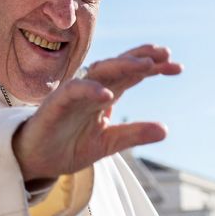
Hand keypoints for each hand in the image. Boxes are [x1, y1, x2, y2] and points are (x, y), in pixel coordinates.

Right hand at [11, 46, 180, 182]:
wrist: (36, 160)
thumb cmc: (69, 146)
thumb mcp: (108, 143)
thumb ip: (133, 134)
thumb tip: (165, 129)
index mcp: (105, 95)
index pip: (133, 74)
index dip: (154, 68)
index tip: (178, 67)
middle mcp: (91, 88)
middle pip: (119, 65)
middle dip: (142, 58)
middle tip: (165, 55)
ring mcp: (73, 94)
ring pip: (99, 72)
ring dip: (123, 66)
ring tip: (146, 66)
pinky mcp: (56, 104)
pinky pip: (73, 91)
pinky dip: (90, 90)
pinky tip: (108, 94)